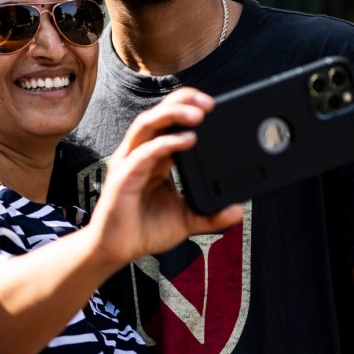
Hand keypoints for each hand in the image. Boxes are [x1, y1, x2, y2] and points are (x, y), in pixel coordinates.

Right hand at [86, 87, 243, 267]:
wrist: (116, 250)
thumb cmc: (144, 230)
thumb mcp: (186, 220)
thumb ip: (211, 215)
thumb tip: (238, 211)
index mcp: (154, 157)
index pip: (168, 121)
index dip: (188, 107)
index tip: (214, 106)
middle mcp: (140, 153)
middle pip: (157, 114)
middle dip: (182, 102)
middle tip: (209, 104)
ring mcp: (129, 162)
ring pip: (147, 125)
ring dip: (172, 115)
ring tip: (198, 115)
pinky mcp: (123, 177)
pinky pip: (144, 153)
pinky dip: (166, 143)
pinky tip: (187, 141)